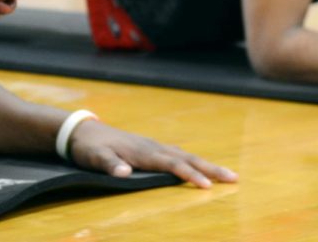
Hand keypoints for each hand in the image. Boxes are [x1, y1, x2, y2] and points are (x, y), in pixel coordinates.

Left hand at [67, 120, 237, 187]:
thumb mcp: (95, 158)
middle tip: (235, 178)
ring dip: (206, 164)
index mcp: (144, 152)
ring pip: (186, 155)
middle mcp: (153, 147)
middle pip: (188, 158)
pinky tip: (199, 165)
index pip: (173, 164)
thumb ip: (110, 165)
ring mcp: (153, 146)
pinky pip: (178, 154)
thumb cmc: (90, 148)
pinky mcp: (150, 147)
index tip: (208, 187)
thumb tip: (125, 172)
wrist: (83, 131)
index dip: (190, 175)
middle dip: (211, 168)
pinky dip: (193, 161)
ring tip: (227, 174)